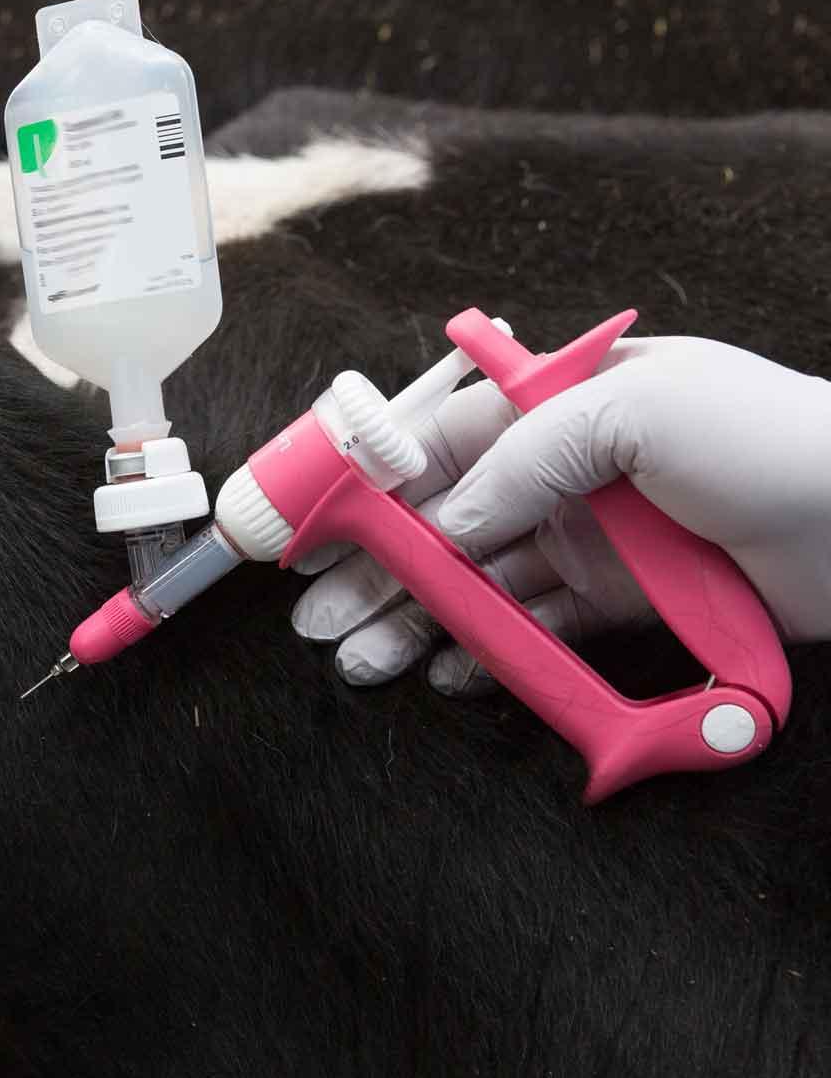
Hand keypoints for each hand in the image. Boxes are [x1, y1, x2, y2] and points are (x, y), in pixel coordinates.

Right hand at [291, 335, 830, 693]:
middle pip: (439, 526)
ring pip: (475, 587)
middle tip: (318, 622)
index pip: (431, 445)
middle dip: (374, 574)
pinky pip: (533, 635)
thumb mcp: (634, 409)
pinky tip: (447, 673)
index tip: (308, 532)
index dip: (362, 488)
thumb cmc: (769, 438)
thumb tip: (447, 527)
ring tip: (362, 661)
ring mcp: (586, 540)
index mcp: (554, 405)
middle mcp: (559, 472)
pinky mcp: (618, 603)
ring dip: (415, 624)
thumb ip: (523, 458)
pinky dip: (487, 657)